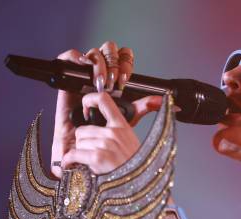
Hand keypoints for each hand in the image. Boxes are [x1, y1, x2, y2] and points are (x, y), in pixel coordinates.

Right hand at [50, 41, 135, 177]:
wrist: (84, 145)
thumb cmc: (103, 131)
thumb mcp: (129, 116)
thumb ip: (145, 106)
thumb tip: (171, 103)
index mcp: (115, 79)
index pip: (124, 57)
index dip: (126, 63)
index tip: (125, 80)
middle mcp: (101, 75)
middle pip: (109, 50)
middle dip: (113, 63)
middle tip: (113, 82)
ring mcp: (85, 75)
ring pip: (93, 53)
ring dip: (99, 64)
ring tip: (101, 82)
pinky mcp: (68, 79)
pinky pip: (69, 57)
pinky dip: (76, 56)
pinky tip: (84, 65)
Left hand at [60, 91, 163, 173]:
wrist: (142, 185)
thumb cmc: (135, 168)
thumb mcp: (131, 143)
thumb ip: (117, 133)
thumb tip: (99, 131)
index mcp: (122, 126)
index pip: (104, 100)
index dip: (90, 99)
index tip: (86, 107)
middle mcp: (114, 132)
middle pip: (83, 129)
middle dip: (82, 142)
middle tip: (89, 152)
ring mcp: (105, 144)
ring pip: (78, 142)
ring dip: (79, 153)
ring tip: (87, 162)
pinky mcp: (98, 157)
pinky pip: (74, 154)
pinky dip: (69, 161)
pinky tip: (71, 165)